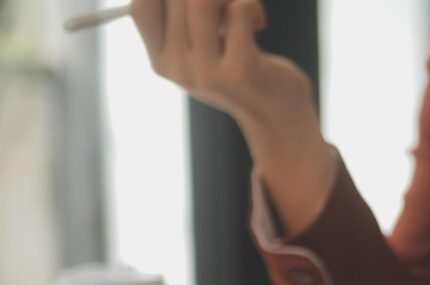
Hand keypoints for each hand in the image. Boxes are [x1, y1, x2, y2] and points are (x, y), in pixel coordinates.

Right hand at [130, 0, 335, 232]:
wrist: (279, 119)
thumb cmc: (242, 73)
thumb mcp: (204, 51)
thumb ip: (186, 19)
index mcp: (163, 63)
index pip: (141, 6)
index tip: (201, 4)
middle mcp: (178, 71)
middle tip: (229, 7)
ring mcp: (208, 73)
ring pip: (202, 0)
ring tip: (242, 9)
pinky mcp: (242, 70)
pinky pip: (239, 8)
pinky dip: (252, 5)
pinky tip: (258, 23)